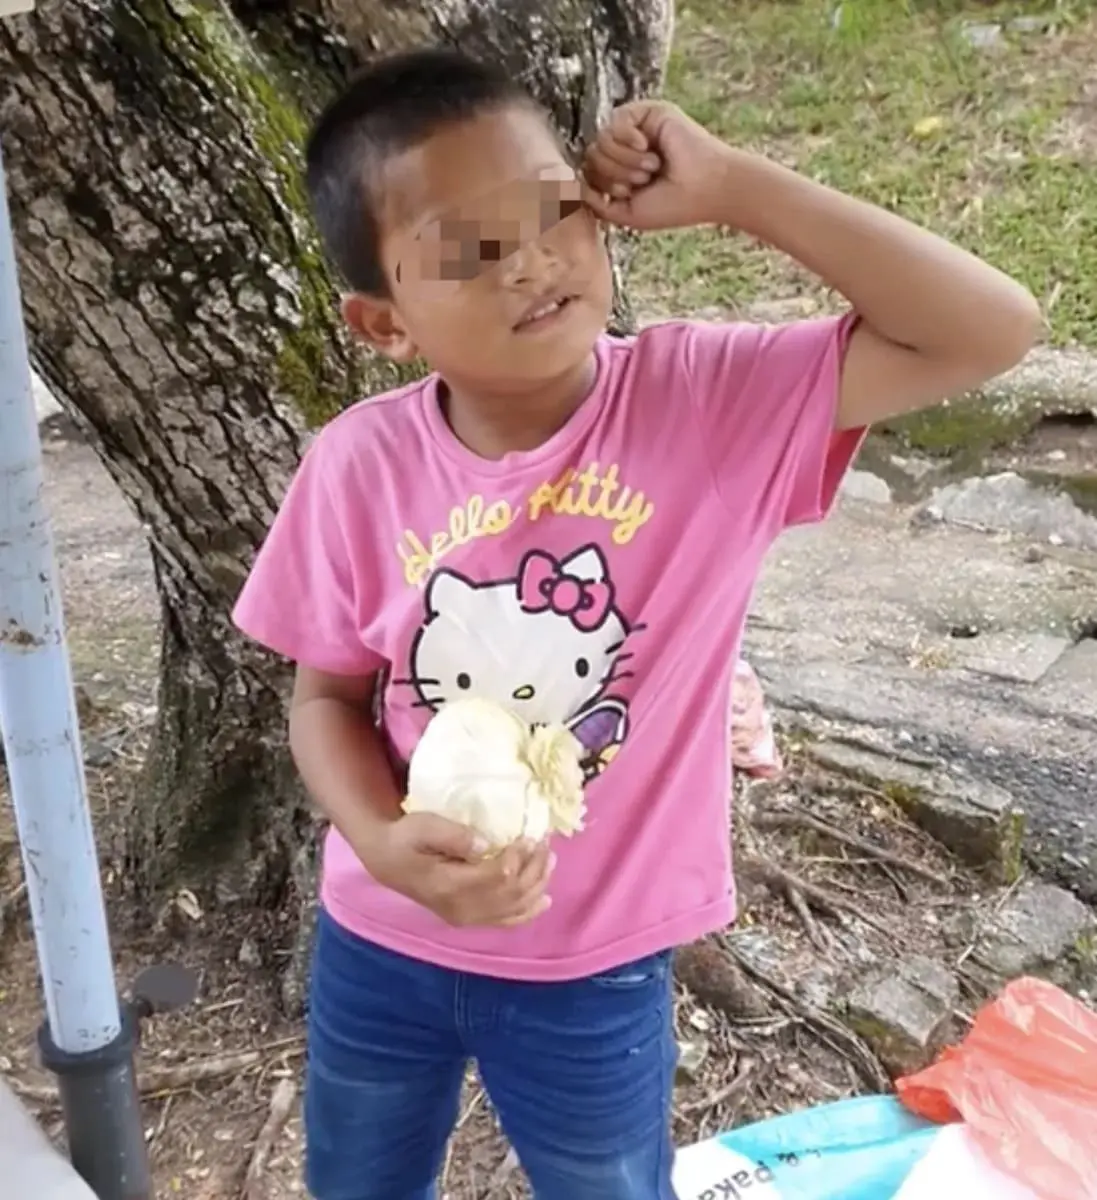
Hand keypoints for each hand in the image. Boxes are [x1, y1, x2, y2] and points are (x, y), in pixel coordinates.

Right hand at [365, 812, 554, 927]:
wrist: (387, 861)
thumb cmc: (406, 838)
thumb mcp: (424, 826)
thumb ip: (454, 835)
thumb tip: (485, 844)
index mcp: (449, 886)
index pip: (497, 877)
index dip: (519, 857)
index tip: (530, 835)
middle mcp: (461, 909)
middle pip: (511, 894)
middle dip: (534, 868)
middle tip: (546, 842)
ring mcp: (466, 918)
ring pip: (514, 908)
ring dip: (537, 884)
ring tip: (549, 859)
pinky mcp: (468, 918)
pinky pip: (505, 921)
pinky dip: (528, 911)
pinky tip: (545, 900)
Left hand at [581, 100, 730, 230]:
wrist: (706, 189)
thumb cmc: (673, 205)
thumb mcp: (625, 213)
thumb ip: (596, 203)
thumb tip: (571, 185)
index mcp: (621, 172)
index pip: (588, 172)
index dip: (601, 185)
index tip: (628, 194)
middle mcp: (626, 149)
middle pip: (591, 155)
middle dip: (614, 174)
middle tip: (644, 180)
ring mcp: (637, 129)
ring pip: (601, 140)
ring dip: (625, 161)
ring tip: (651, 167)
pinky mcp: (648, 112)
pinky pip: (616, 120)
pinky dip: (628, 140)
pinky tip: (649, 148)